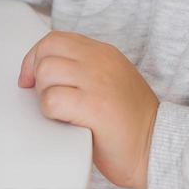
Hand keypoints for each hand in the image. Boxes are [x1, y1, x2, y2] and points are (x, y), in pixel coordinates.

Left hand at [19, 31, 159, 188]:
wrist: (156, 148)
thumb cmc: (130, 124)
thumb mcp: (110, 81)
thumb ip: (83, 70)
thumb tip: (42, 71)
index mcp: (104, 53)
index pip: (56, 39)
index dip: (36, 58)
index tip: (31, 80)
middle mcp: (101, 62)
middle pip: (47, 51)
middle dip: (37, 76)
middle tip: (47, 98)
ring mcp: (98, 82)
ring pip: (46, 72)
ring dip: (44, 95)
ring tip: (61, 112)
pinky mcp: (94, 107)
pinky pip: (53, 100)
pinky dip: (51, 113)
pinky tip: (67, 122)